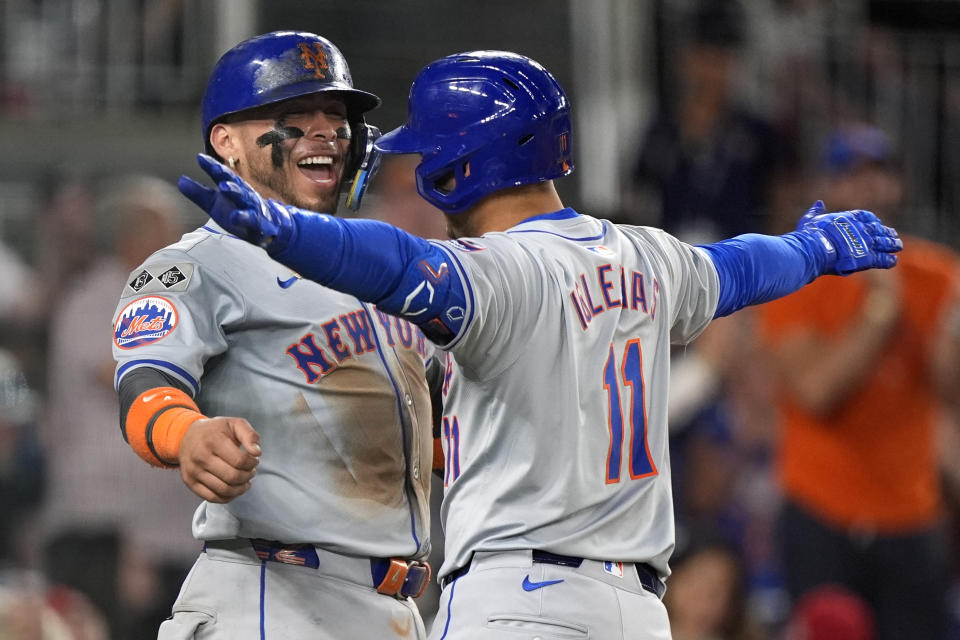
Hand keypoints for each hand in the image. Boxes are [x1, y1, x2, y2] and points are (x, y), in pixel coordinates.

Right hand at [177, 416, 260, 502]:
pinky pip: (212, 498)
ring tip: (245, 481)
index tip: (254, 460)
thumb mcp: (234, 424)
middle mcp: (200, 457)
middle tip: (251, 471)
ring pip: (224, 490)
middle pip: (232, 477)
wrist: (187, 436)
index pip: (239, 461)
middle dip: (248, 476)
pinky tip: (234, 489)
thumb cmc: (216, 431)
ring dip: (240, 489)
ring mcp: (193, 471)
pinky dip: (228, 497)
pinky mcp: (190, 482)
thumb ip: (249, 435)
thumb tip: (257, 453)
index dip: (252, 463)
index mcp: (212, 440)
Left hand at [178, 154, 297, 254]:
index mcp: (233, 187)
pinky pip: (252, 220)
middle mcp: (244, 195)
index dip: (212, 166)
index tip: (200, 158)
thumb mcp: (215, 203)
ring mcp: (253, 208)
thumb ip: (199, 193)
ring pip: (245, 199)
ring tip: (224, 188)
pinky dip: (244, 217)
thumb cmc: (239, 211)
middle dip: (225, 176)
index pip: (222, 175)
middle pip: (235, 183)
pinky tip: (235, 217)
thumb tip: (180, 180)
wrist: (270, 227)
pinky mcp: (260, 224)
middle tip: (214, 170)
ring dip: (235, 192)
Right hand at [796, 200, 902, 274]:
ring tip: (898, 245)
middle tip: (893, 234)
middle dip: (886, 232)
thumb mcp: (810, 220)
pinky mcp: (868, 258)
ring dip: (892, 244)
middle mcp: (861, 229)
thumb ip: (816, 212)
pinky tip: (893, 260)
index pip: (866, 216)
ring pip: (884, 243)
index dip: (872, 220)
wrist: (816, 249)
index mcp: (849, 219)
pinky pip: (882, 259)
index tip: (877, 222)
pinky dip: (888, 260)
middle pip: (878, 229)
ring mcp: (866, 243)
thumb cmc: (810, 236)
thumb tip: (819, 203)